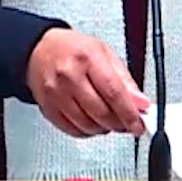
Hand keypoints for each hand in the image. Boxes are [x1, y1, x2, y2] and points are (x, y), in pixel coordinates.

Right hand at [26, 28, 150, 137]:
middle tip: (127, 123)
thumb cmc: (72, 49)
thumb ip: (125, 80)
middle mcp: (69, 76)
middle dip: (119, 123)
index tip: (139, 125)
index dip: (130, 114)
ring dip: (104, 129)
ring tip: (109, 120)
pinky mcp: (48, 108)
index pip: (114, 93)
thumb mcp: (104, 53)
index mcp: (87, 58)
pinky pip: (72, 130)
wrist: (40, 49)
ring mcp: (56, 94)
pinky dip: (87, 132)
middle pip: (101, 112)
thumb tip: (141, 103)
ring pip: (87, 125)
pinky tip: (92, 123)